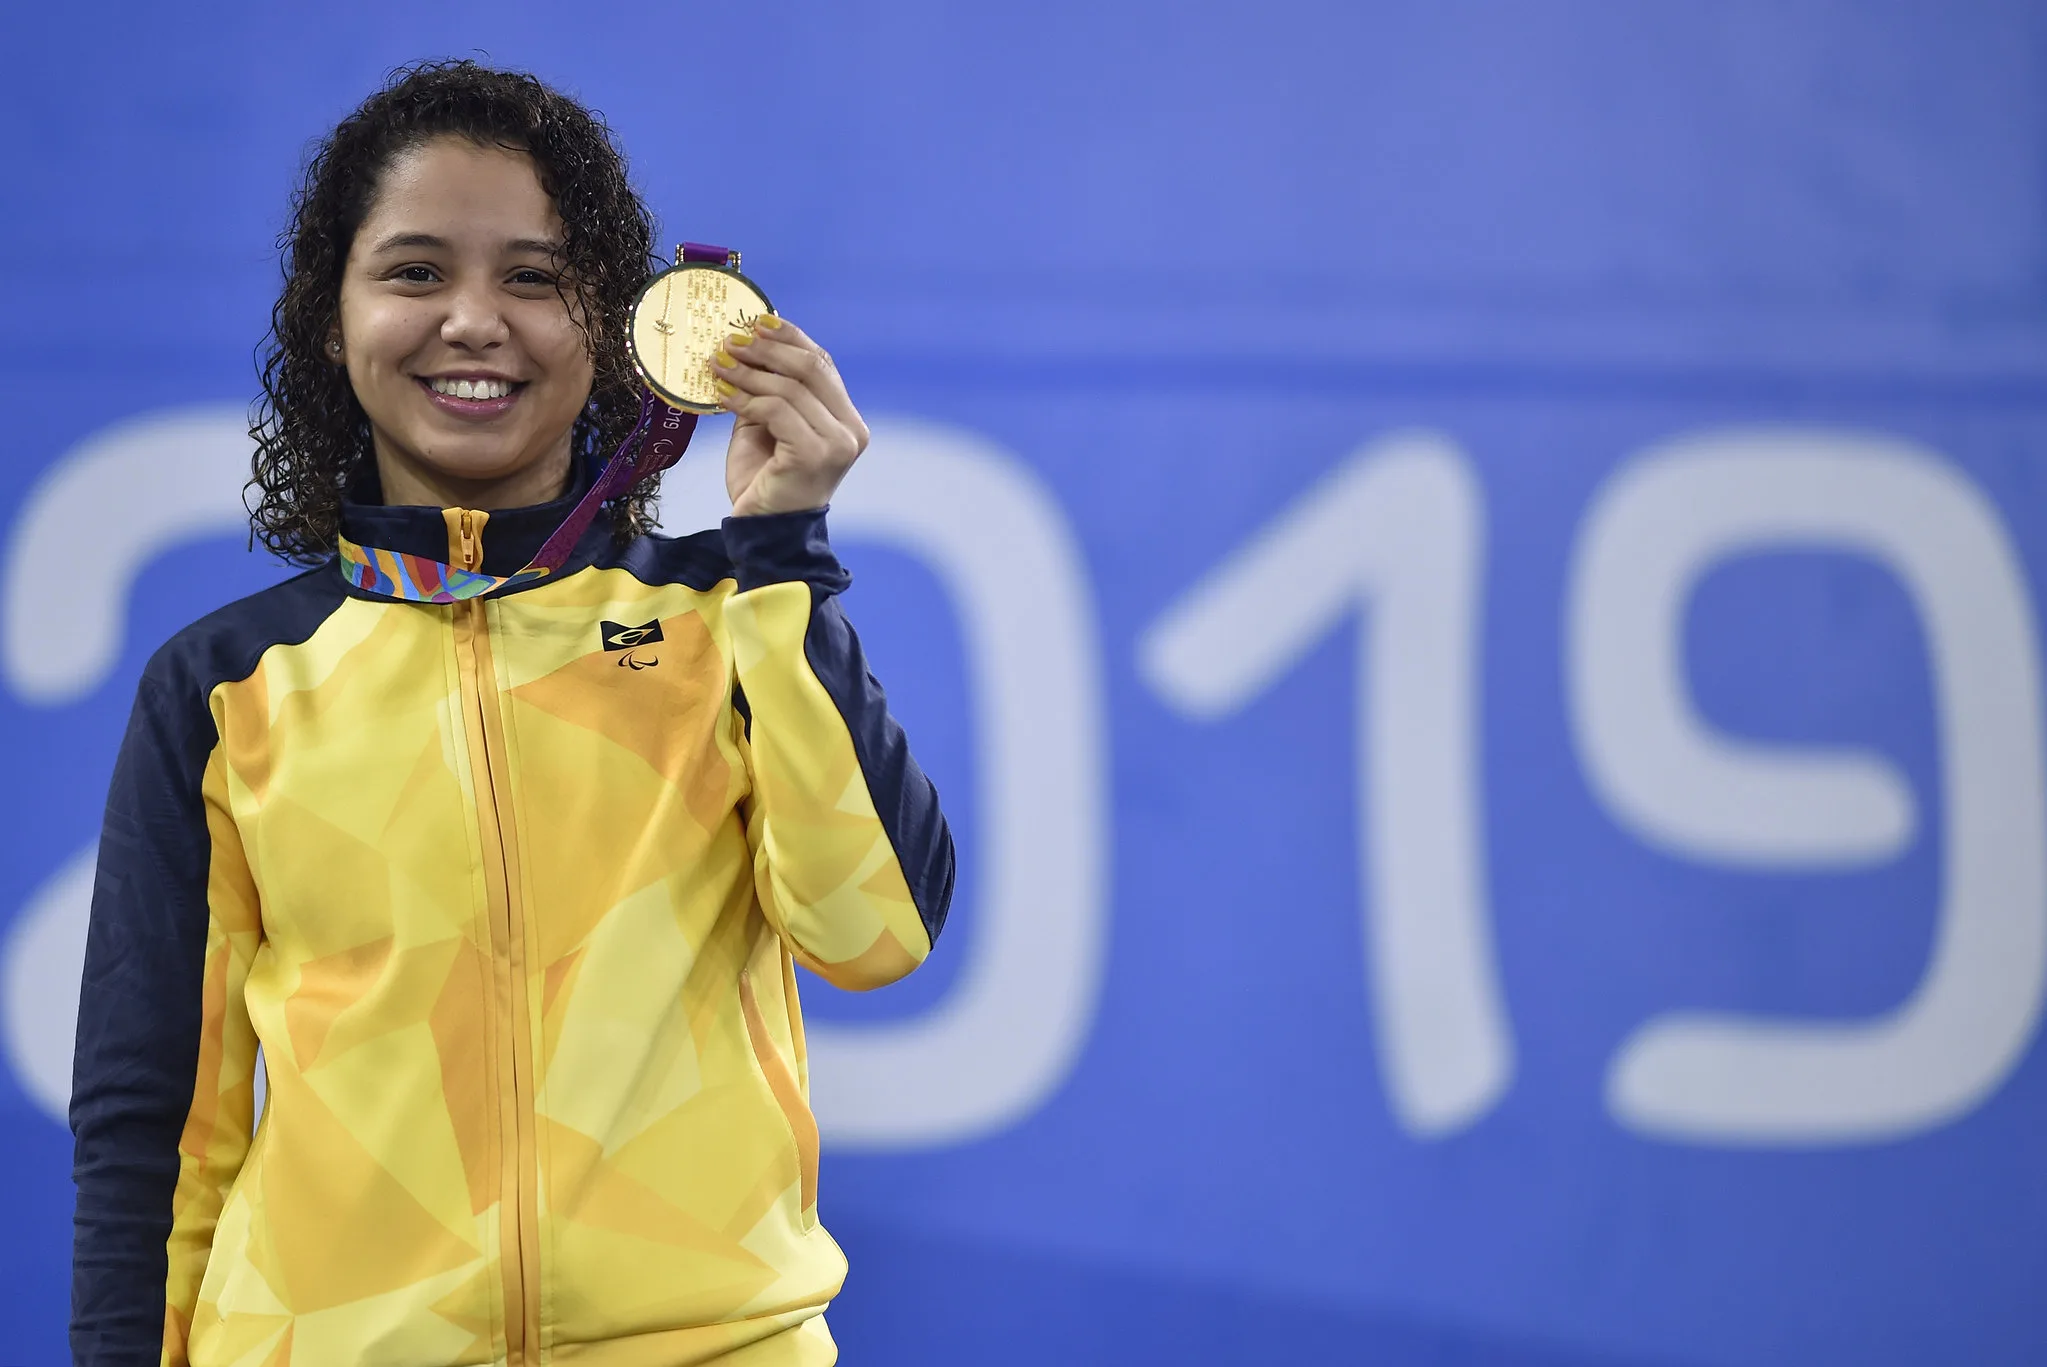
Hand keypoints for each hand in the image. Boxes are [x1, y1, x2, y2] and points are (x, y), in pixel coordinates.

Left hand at [711, 317, 869, 516]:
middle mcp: (851, 430)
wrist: (764, 532)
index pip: (823, 364)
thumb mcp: (768, 426)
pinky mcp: (815, 454)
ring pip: (791, 388)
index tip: (756, 322)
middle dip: (767, 349)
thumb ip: (769, 392)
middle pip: (811, 368)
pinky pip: (776, 410)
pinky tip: (722, 396)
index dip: (790, 338)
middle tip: (730, 342)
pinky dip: (745, 398)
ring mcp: (837, 443)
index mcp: (847, 420)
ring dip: (748, 372)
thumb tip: (746, 346)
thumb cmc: (765, 481)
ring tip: (717, 365)